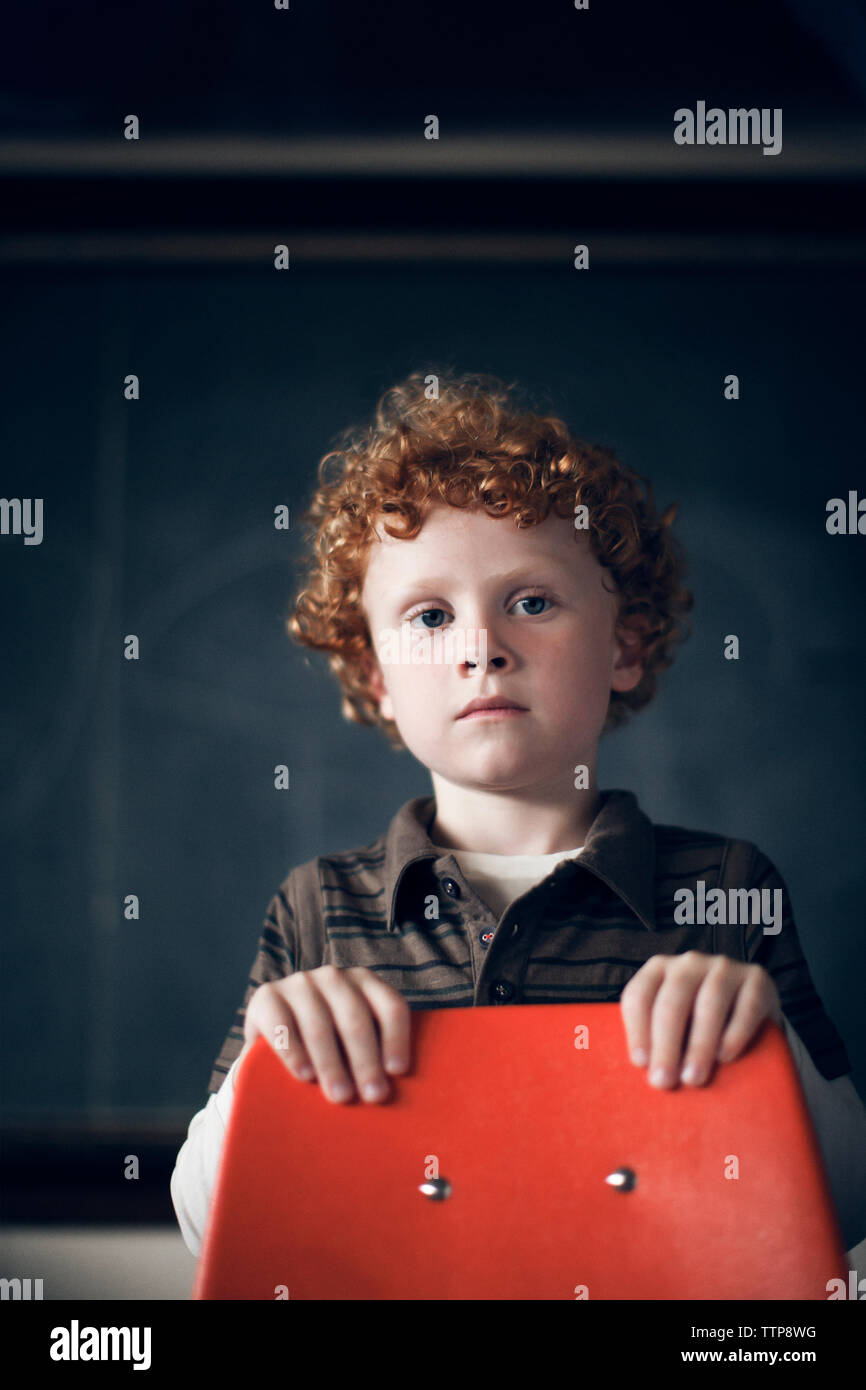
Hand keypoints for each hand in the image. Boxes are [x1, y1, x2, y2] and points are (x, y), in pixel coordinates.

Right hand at [242, 965, 410, 1103]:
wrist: (274, 1038)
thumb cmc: (328, 1047)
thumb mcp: (353, 1042)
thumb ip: (375, 1052)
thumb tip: (399, 1090)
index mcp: (364, 982)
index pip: (390, 1006)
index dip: (396, 1038)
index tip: (398, 1072)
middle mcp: (333, 977)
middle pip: (356, 1018)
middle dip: (366, 1061)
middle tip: (374, 1095)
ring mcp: (298, 983)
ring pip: (320, 1025)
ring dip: (332, 1064)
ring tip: (342, 1096)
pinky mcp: (266, 996)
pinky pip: (283, 1025)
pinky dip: (295, 1052)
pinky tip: (305, 1076)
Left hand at [619, 951, 782, 1088]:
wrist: (751, 1017)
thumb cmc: (699, 1027)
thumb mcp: (673, 1026)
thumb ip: (655, 1040)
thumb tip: (647, 1075)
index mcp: (659, 970)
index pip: (639, 995)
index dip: (637, 1029)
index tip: (640, 1064)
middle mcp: (690, 963)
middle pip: (672, 1000)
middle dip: (665, 1044)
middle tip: (664, 1081)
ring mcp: (725, 968)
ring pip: (709, 1001)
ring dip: (699, 1043)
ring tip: (693, 1078)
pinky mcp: (758, 979)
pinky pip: (747, 1005)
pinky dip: (735, 1033)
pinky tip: (725, 1057)